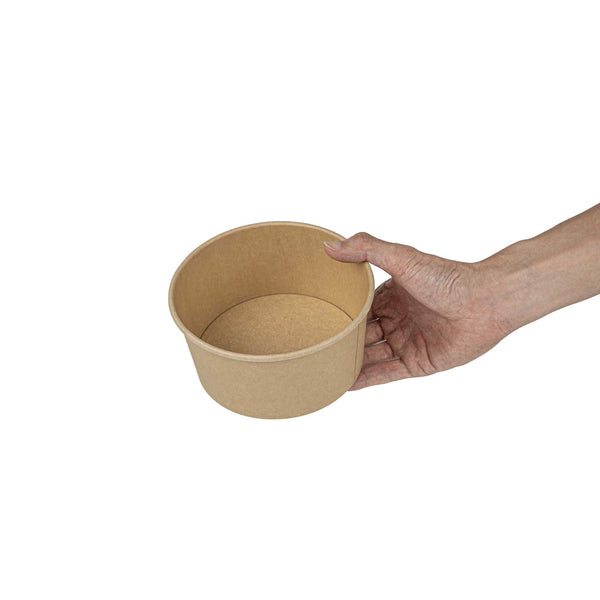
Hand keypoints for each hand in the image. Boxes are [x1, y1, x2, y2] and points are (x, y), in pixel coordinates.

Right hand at [324, 233, 510, 389]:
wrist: (486, 302)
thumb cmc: (448, 277)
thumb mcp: (402, 257)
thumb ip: (366, 249)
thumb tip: (329, 245)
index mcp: (391, 295)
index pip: (358, 308)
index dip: (339, 314)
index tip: (315, 319)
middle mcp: (397, 319)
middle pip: (362, 334)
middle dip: (341, 342)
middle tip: (312, 349)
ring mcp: (407, 342)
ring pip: (371, 356)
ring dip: (350, 363)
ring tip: (322, 370)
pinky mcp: (418, 363)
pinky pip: (387, 373)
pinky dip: (366, 379)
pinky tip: (345, 384)